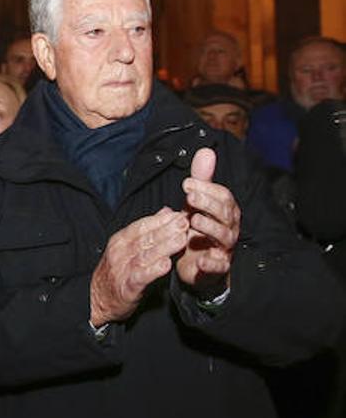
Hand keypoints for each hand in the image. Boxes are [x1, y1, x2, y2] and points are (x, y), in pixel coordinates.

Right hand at [90, 208, 188, 327]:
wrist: (97, 299)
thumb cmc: (117, 272)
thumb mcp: (128, 247)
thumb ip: (147, 229)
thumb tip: (166, 211)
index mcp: (120, 240)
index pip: (141, 225)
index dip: (161, 219)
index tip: (179, 214)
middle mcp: (120, 252)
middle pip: (145, 238)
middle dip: (166, 230)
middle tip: (184, 223)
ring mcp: (122, 269)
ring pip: (145, 255)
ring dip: (164, 247)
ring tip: (181, 240)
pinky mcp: (127, 287)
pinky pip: (141, 277)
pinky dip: (153, 270)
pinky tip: (166, 265)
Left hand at [176, 148, 240, 295]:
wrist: (197, 264)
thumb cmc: (199, 228)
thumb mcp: (197, 202)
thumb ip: (201, 179)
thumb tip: (205, 150)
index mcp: (225, 211)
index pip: (223, 195)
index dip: (207, 188)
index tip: (186, 183)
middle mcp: (229, 227)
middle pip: (226, 213)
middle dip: (208, 203)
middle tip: (189, 196)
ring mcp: (225, 248)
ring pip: (224, 236)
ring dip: (209, 227)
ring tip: (193, 220)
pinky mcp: (218, 267)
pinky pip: (219, 265)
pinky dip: (212, 262)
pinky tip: (202, 259)